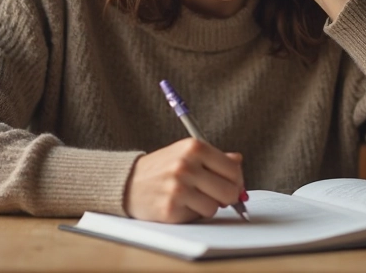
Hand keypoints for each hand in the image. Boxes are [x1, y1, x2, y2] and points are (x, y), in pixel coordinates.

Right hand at [124, 138, 244, 222]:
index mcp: (194, 147)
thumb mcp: (187, 153)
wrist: (127, 182)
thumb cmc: (162, 168)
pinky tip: (179, 204)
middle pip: (230, 191)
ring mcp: (178, 188)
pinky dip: (191, 214)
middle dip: (226, 197)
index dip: (236, 181)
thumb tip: (238, 162)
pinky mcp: (170, 209)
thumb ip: (215, 158)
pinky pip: (197, 217)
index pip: (233, 170)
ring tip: (191, 197)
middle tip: (216, 195)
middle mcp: (186, 166)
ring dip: (206, 206)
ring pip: (214, 207)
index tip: (231, 184)